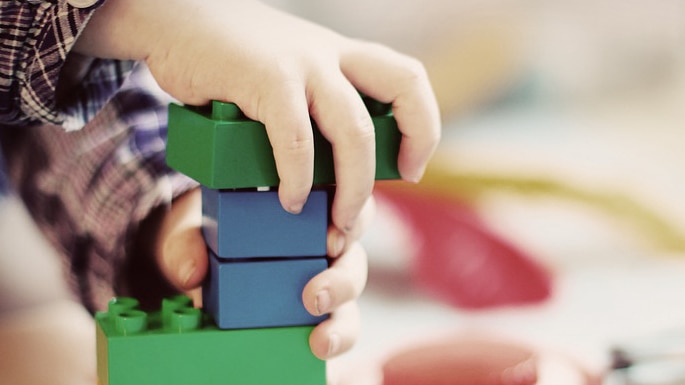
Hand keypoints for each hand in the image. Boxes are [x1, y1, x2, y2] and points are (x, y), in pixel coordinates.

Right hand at [75, 0, 439, 236]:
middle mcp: (330, 55)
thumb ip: (310, 109)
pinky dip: (296, 178)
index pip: (408, 79)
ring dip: (352, 187)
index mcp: (340, 56)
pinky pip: (296, 139)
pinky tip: (287, 199)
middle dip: (409, 150)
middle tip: (379, 199)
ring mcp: (301, 63)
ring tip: (334, 222)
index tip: (411, 167)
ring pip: (354, 131)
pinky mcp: (265, 78)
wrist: (175, 21)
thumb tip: (322, 171)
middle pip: (403, 90)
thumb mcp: (286, 75)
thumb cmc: (230, 62)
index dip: (422, 125)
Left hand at [154, 189, 374, 358]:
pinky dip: (336, 337)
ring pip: (353, 290)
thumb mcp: (194, 231)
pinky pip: (341, 324)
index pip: (343, 201)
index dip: (349, 218)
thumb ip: (187, 244)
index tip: (330, 241)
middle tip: (315, 297)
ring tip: (321, 337)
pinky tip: (318, 346)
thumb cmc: (209, 235)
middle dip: (343, 278)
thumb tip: (191, 273)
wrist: (200, 263)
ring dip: (342, 315)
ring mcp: (325, 275)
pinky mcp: (320, 310)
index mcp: (304, 203)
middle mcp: (323, 239)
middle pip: (353, 252)